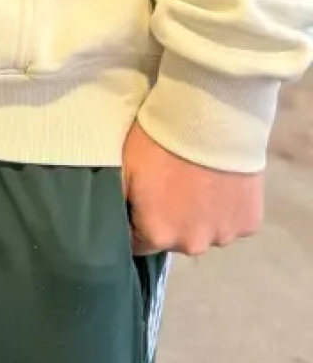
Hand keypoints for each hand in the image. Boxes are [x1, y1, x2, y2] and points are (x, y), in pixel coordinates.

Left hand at [122, 121, 263, 255]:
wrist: (209, 117)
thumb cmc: (158, 140)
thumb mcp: (123, 169)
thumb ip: (117, 203)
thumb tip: (112, 222)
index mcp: (157, 235)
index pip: (139, 242)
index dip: (137, 221)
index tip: (141, 201)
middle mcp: (191, 245)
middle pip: (174, 239)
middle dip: (169, 219)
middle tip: (171, 185)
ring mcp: (224, 235)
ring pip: (205, 231)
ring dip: (200, 215)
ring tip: (197, 180)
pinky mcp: (250, 223)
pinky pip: (232, 222)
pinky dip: (226, 208)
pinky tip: (220, 181)